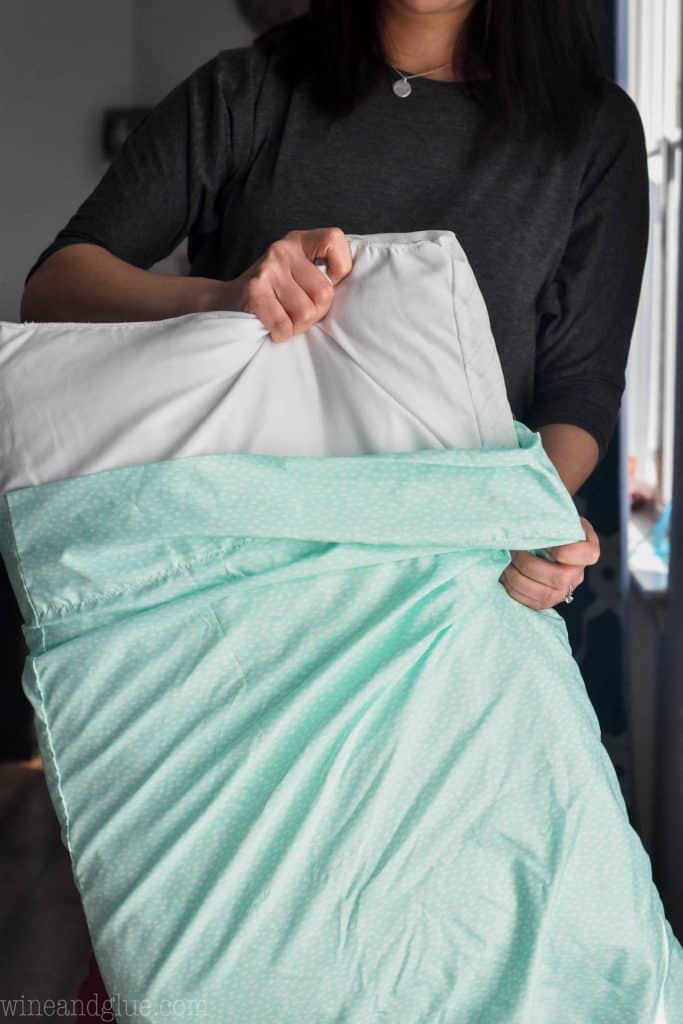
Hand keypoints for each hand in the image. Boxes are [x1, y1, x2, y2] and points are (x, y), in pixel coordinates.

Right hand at [205, 227, 352, 340]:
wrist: (226, 301)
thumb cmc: (274, 293)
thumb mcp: (299, 272)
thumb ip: (323, 273)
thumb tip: (356, 290)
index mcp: (299, 241)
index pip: (335, 240)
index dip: (340, 269)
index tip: (328, 282)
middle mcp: (283, 249)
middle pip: (324, 293)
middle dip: (316, 312)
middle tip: (299, 311)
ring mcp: (267, 269)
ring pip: (306, 313)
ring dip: (297, 326)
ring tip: (285, 317)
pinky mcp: (254, 292)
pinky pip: (284, 325)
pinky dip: (282, 333)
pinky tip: (273, 325)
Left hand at [499, 515, 599, 609]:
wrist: (528, 536)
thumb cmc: (540, 521)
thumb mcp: (549, 513)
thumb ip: (550, 519)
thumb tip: (536, 525)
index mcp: (585, 546)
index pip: (588, 554)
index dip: (567, 551)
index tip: (545, 541)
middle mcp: (577, 572)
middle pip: (561, 578)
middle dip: (531, 563)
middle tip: (514, 550)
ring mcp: (562, 590)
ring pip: (544, 595)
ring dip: (518, 577)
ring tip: (507, 562)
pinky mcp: (543, 602)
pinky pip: (531, 604)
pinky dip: (514, 589)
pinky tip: (506, 574)